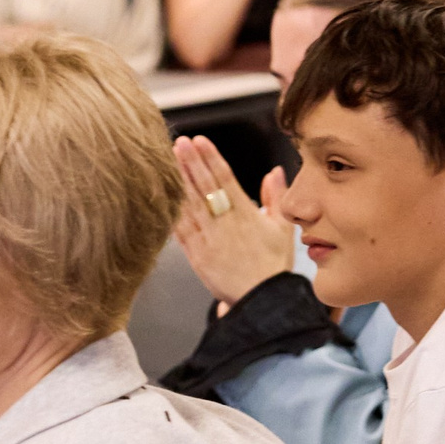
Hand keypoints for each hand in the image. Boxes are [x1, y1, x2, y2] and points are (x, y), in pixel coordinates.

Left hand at [171, 136, 294, 304]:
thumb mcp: (283, 229)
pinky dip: (170, 211)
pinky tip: (161, 195)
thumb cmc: (273, 267)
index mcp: (246, 216)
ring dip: (178, 181)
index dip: (211, 158)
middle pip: (204, 187)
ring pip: (189, 205)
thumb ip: (276, 197)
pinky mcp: (196, 256)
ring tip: (167, 160)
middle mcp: (225, 225)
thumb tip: (273, 172)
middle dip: (190, 162)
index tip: (200, 141)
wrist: (262, 302)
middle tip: (179, 142)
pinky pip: (180, 230)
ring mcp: (208, 240)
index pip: (225, 180)